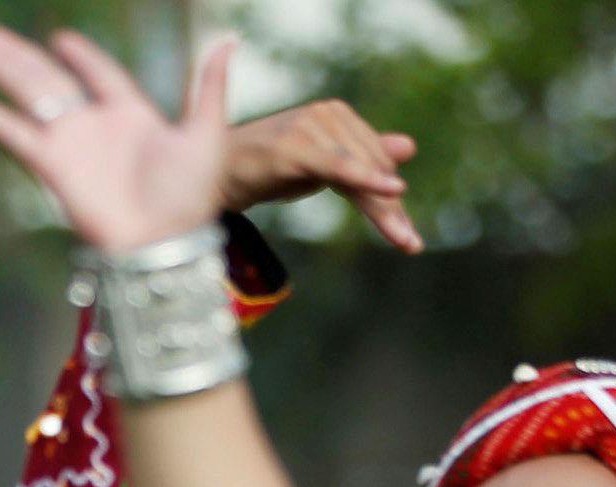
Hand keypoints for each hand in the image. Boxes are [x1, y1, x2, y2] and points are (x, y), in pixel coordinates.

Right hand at [0, 25, 234, 253]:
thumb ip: (209, 87)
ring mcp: (69, 144)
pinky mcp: (52, 165)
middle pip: (51, 79)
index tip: (60, 39)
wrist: (163, 240)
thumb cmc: (190, 196)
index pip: (100, 75)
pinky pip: (15, 135)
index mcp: (131, 115)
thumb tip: (229, 41)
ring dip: (2, 69)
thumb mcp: (207, 133)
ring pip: (30, 95)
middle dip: (20, 56)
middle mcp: (93, 126)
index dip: (82, 57)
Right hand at [217, 99, 420, 253]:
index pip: (374, 158)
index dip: (391, 195)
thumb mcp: (315, 166)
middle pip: (372, 166)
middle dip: (390, 209)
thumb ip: (360, 157)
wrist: (205, 176)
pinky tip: (395, 189)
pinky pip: (337, 166)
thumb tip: (410, 148)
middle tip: (410, 243)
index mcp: (335, 115)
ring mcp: (308, 127)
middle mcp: (326, 114)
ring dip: (384, 209)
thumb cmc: (257, 171)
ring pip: (360, 171)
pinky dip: (366, 178)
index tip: (408, 233)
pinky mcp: (293, 146)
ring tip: (404, 239)